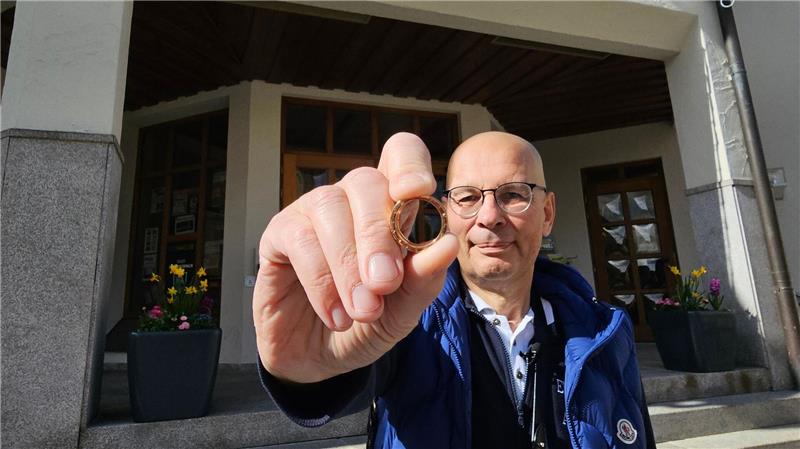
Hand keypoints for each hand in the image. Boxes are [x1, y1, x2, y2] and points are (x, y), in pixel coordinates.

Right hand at [253, 133, 458, 382]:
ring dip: (348, 263)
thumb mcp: (403, 310)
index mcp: (389, 206)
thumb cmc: (366, 324)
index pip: (400, 155)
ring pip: (329, 208)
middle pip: (365, 181)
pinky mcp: (278, 235)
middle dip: (378, 235)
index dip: (409, 164)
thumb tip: (447, 244)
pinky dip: (321, 280)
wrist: (320, 362)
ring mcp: (311, 213)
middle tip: (384, 284)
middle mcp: (350, 200)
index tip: (417, 192)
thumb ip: (424, 279)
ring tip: (362, 311)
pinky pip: (298, 239)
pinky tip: (336, 315)